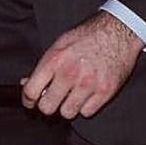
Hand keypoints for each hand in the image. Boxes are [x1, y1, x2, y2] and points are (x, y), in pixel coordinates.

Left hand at [22, 10, 142, 118]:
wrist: (119, 31)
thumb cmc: (87, 36)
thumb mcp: (60, 45)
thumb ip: (43, 66)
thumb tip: (26, 83)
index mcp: (54, 60)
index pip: (31, 91)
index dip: (27, 100)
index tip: (30, 103)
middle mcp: (69, 73)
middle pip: (47, 107)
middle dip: (47, 105)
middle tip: (51, 100)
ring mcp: (88, 84)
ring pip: (67, 113)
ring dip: (67, 107)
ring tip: (71, 96)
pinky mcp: (105, 92)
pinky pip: (87, 112)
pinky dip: (85, 107)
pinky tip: (86, 95)